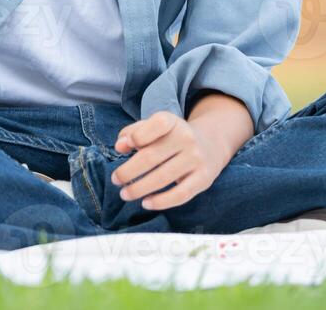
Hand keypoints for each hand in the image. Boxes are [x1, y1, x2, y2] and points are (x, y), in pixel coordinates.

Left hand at [109, 111, 228, 210]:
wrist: (210, 144)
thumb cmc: (171, 137)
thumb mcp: (154, 127)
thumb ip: (133, 132)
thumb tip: (119, 146)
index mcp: (172, 122)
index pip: (156, 124)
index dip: (137, 136)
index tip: (120, 148)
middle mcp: (187, 138)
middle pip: (151, 157)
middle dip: (128, 171)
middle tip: (115, 180)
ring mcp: (197, 159)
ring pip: (162, 178)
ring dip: (139, 189)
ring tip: (125, 194)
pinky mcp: (204, 179)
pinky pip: (181, 194)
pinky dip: (161, 202)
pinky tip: (146, 203)